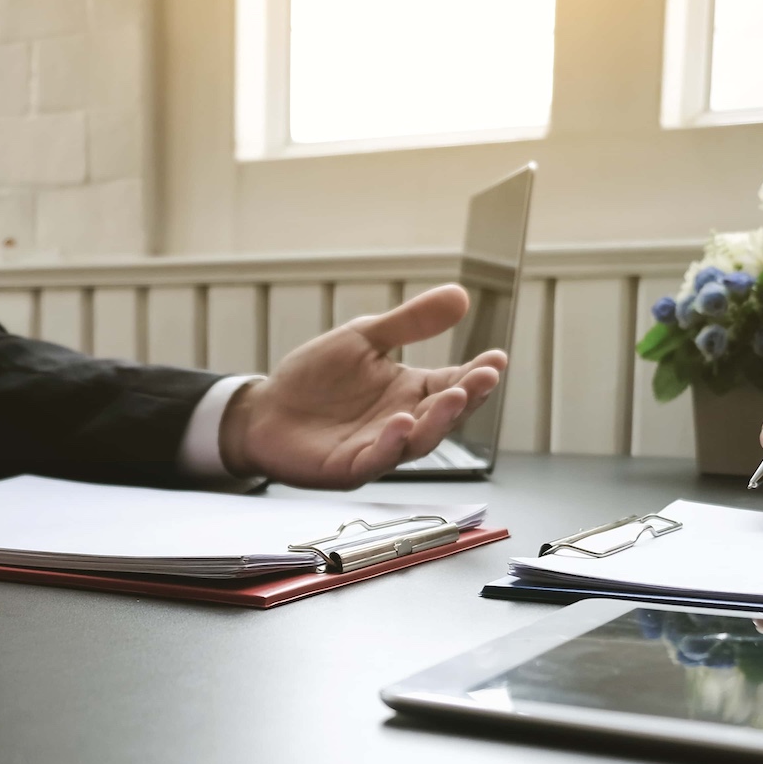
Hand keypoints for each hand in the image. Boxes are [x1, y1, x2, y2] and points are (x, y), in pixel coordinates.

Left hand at [218, 285, 506, 485]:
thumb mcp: (364, 337)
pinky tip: (401, 422)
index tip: (497, 358)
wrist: (265, 410)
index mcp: (411, 391)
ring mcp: (378, 448)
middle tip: (484, 378)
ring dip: (438, 421)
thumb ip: (409, 322)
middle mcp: (403, 423)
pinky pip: (376, 459)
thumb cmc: (315, 377)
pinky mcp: (349, 468)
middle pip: (445, 415)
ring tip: (453, 397)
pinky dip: (391, 442)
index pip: (454, 383)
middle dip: (468, 398)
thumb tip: (461, 295)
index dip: (478, 374)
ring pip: (419, 441)